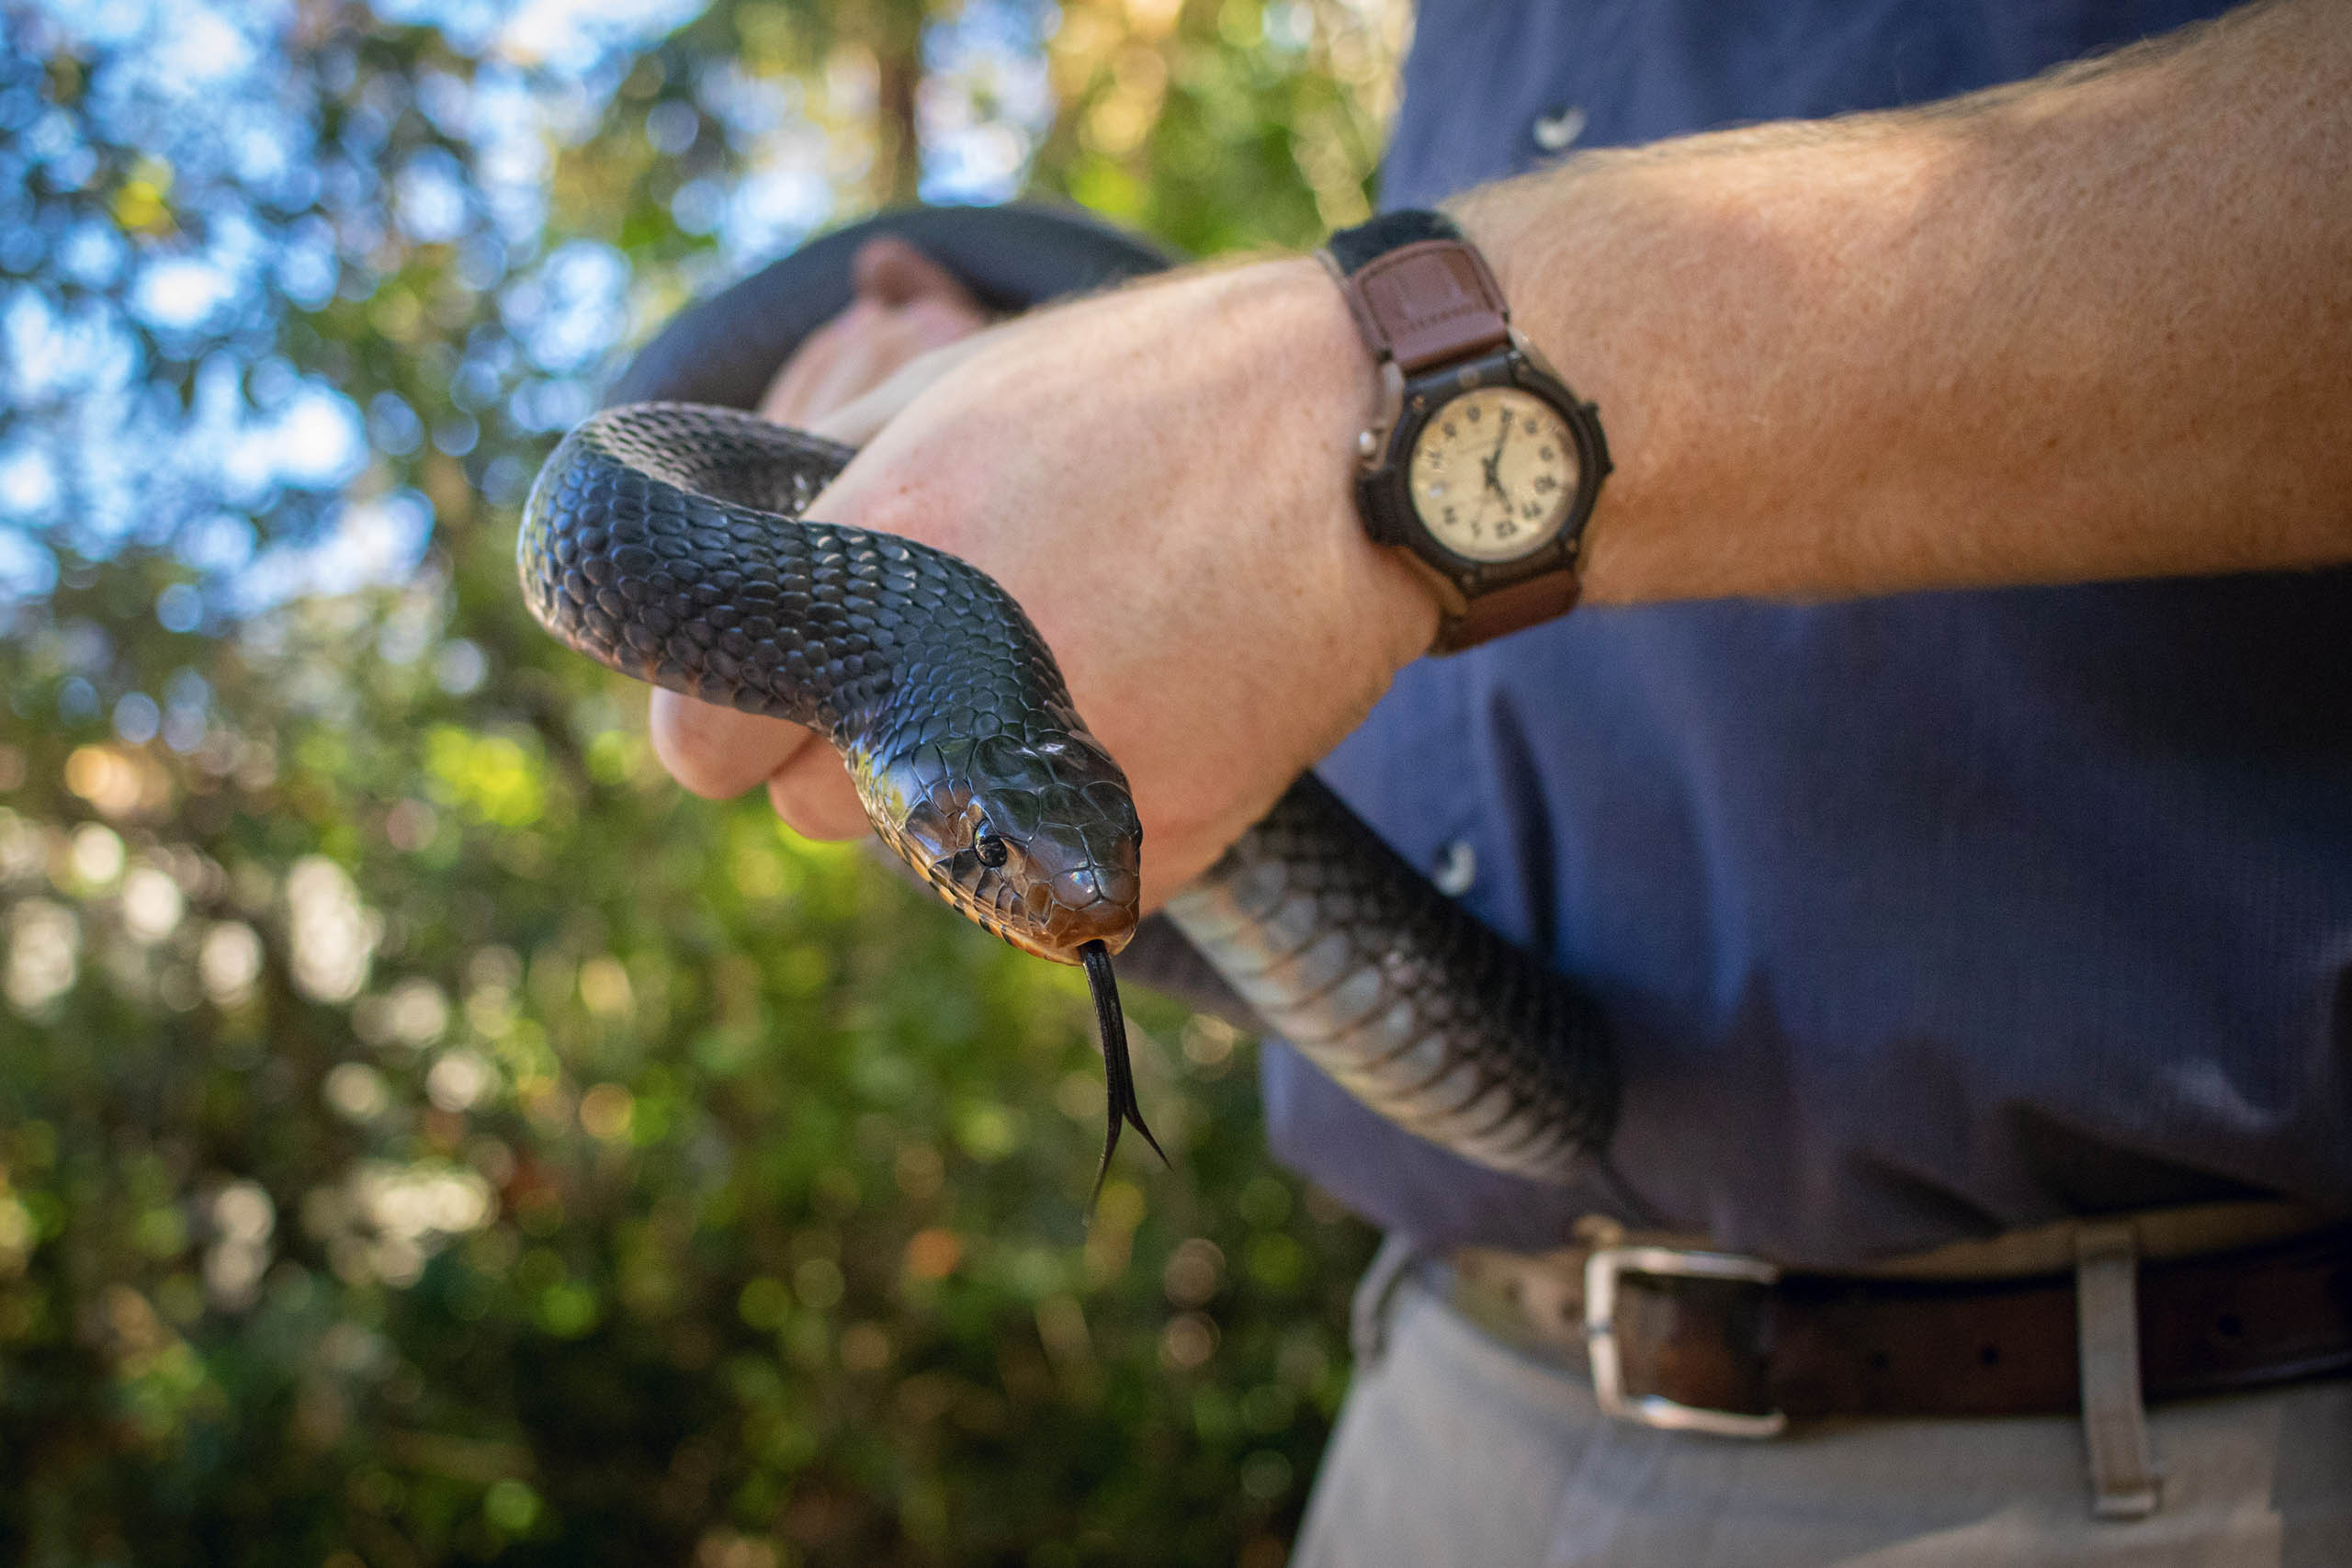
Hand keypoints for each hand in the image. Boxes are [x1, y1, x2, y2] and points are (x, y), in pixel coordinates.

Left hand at [651, 252, 1439, 910]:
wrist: (1378, 443)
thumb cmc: (1156, 392)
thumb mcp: (952, 385)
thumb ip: (812, 489)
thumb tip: (734, 565)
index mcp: (887, 565)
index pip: (700, 746)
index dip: (719, 714)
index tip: (756, 691)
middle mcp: (960, 697)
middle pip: (810, 810)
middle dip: (841, 744)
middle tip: (929, 655)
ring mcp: (1061, 788)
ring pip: (925, 855)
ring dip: (947, 791)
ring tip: (1046, 670)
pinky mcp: (1153, 846)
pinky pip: (1042, 879)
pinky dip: (1059, 820)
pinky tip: (1127, 709)